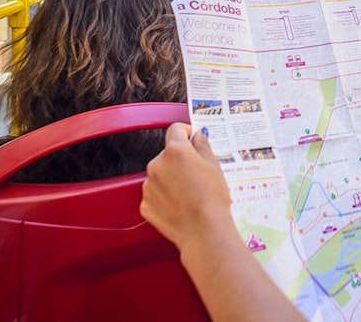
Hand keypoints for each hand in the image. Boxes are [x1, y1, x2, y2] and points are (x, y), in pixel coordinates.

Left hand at [141, 123, 234, 251]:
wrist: (203, 231)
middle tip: (197, 174)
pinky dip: (165, 196)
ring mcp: (148, 185)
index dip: (185, 132)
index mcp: (176, 151)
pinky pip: (155, 194)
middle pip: (167, 154)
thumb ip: (203, 146)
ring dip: (171, 179)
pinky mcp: (145, 204)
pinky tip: (181, 205)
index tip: (192, 137)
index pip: (175, 130)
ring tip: (190, 193)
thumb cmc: (212, 199)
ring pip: (160, 174)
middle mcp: (157, 165)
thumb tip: (197, 136)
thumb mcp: (215, 167)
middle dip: (180, 160)